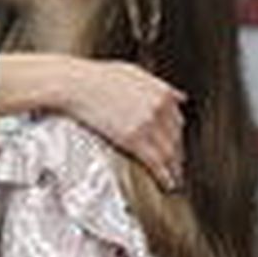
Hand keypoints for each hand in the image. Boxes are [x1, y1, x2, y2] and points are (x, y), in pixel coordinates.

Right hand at [54, 58, 185, 189]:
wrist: (76, 84)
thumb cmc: (98, 77)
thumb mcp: (135, 73)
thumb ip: (160, 86)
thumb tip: (181, 98)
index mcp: (162, 93)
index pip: (178, 121)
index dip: (176, 137)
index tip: (175, 145)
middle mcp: (160, 109)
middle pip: (175, 138)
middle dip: (177, 155)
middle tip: (176, 166)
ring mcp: (148, 125)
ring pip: (169, 152)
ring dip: (174, 169)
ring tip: (174, 179)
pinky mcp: (133, 139)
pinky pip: (156, 162)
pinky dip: (165, 175)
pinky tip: (167, 183)